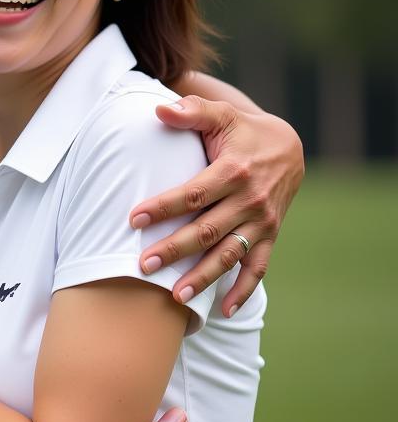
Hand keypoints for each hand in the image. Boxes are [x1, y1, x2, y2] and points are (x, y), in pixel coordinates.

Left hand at [131, 96, 304, 316]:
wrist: (288, 146)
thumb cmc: (242, 130)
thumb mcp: (222, 114)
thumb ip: (192, 112)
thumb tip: (159, 110)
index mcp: (233, 172)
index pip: (192, 194)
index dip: (162, 207)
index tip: (133, 218)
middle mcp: (249, 201)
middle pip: (206, 231)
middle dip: (174, 250)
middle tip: (142, 266)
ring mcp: (261, 222)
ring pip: (229, 255)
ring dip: (203, 277)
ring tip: (175, 297)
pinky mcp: (270, 236)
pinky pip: (258, 268)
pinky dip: (243, 291)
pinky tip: (223, 310)